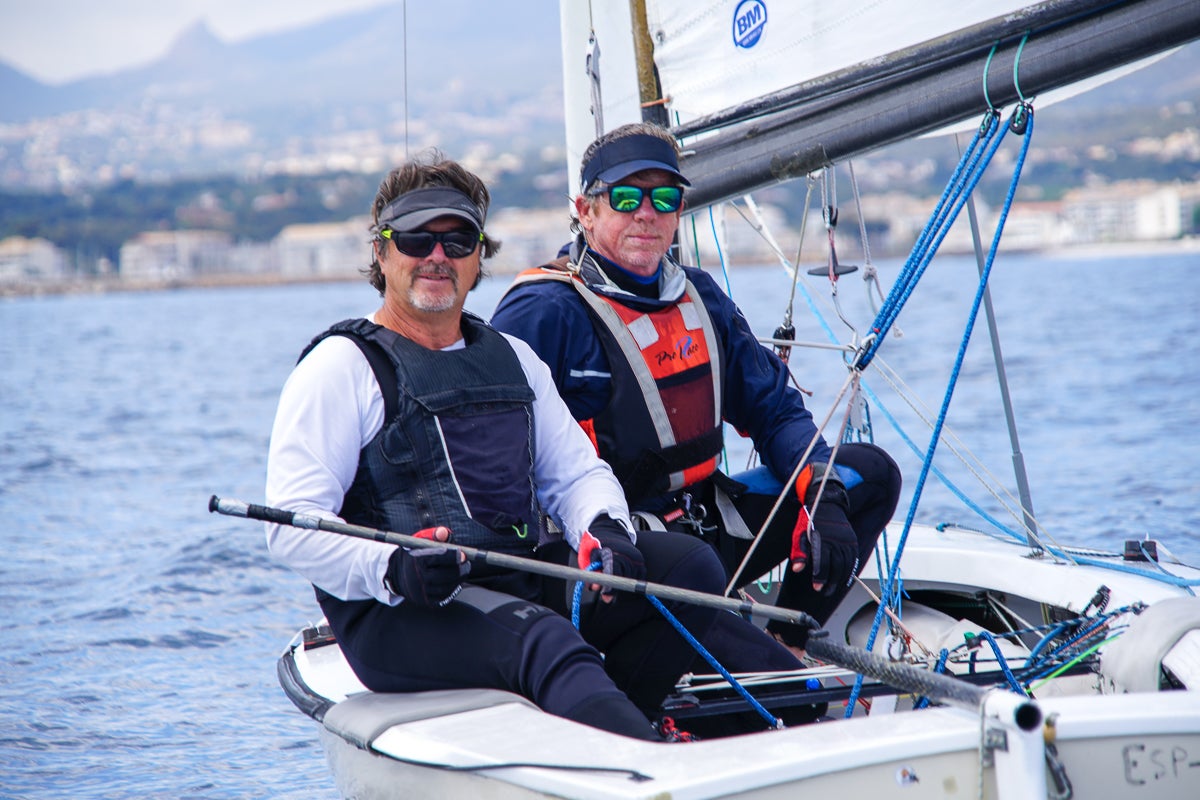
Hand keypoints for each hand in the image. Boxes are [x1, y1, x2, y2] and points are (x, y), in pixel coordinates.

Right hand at [385, 526, 468, 606]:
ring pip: (447, 587)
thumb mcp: (419, 541)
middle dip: (459, 569)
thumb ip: (433, 535)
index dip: (453, 556)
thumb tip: (444, 533)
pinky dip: (452, 587)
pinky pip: (444, 596)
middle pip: (444, 575)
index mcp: (416, 561)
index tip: (462, 554)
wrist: (397, 574)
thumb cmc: (414, 555)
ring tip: (462, 570)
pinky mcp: (425, 601)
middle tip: (466, 563)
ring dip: (458, 578)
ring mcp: (421, 592)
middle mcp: (417, 578)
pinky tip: (454, 580)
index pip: (438, 558)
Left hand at [577, 515, 644, 601]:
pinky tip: (623, 577)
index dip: (610, 587)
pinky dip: (632, 580)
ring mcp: (635, 557)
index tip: (605, 595)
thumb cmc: (596, 546)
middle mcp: (625, 554)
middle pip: (623, 578)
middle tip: (606, 593)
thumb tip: (595, 588)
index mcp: (611, 553)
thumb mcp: (590, 558)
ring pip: (632, 579)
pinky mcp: (640, 560)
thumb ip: (592, 574)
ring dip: (623, 584)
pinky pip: (639, 576)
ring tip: (614, 579)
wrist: (608, 531)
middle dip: (614, 588)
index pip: (613, 573)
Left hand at [790, 464, 858, 595]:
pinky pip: (853, 559)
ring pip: (846, 564)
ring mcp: (846, 540)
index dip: (820, 577)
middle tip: (823, 591)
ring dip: (840, 579)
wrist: (826, 501)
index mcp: (822, 538)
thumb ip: (799, 552)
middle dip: (830, 581)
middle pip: (836, 566)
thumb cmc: (809, 519)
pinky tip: (844, 579)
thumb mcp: (799, 533)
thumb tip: (798, 569)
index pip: (823, 562)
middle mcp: (836, 540)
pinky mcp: (852, 540)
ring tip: (832, 588)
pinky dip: (849, 571)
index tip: (816, 587)